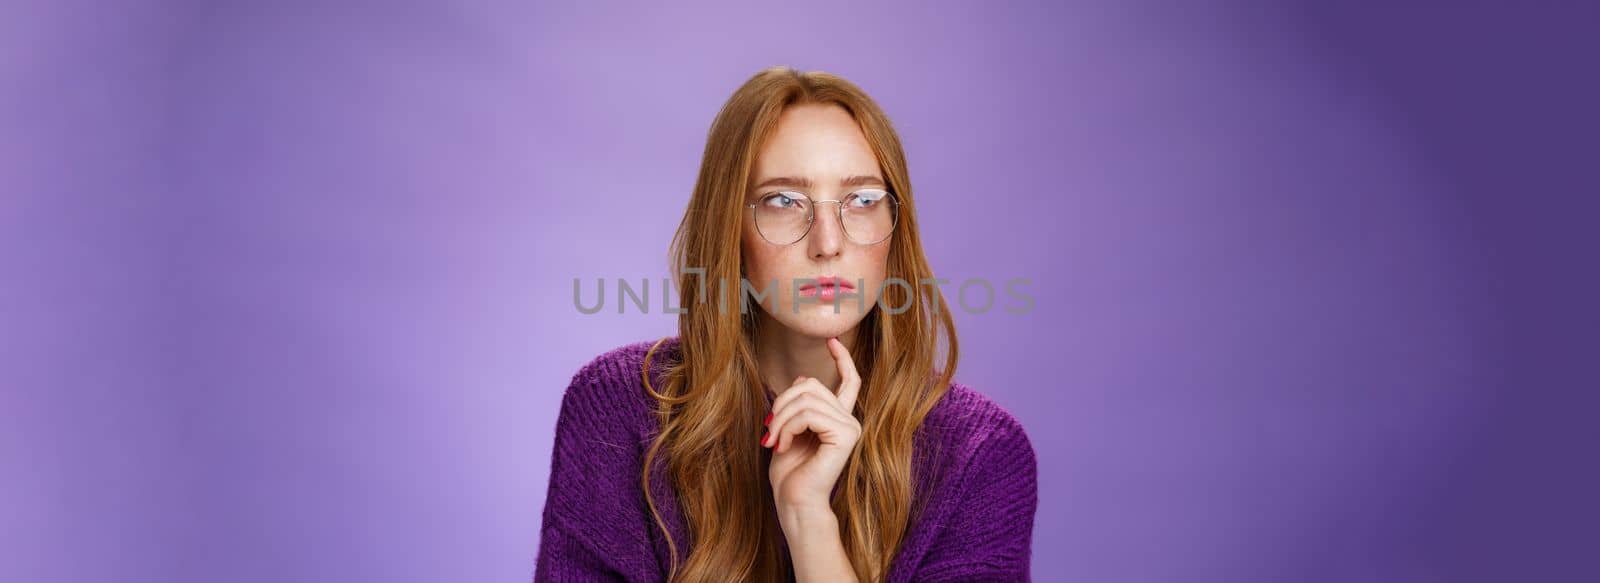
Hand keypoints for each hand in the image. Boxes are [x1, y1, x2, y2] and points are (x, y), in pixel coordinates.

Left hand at [761, 337, 862, 511]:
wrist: (795, 502)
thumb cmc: (790, 473)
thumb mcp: (789, 430)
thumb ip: (799, 406)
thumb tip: (804, 377)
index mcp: (839, 419)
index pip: (849, 381)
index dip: (842, 359)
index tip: (832, 340)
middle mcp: (850, 420)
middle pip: (811, 386)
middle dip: (782, 403)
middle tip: (769, 429)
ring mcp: (850, 427)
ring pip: (806, 399)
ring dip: (781, 418)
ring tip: (774, 440)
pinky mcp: (845, 435)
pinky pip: (808, 414)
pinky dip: (788, 427)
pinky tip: (783, 445)